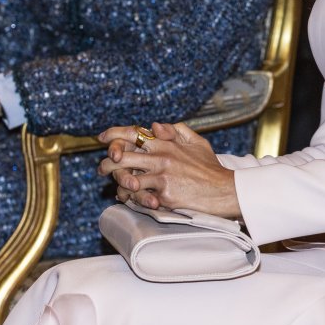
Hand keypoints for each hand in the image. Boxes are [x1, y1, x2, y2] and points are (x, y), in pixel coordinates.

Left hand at [98, 122, 240, 217]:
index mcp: (167, 142)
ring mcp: (162, 175)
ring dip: (117, 182)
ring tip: (115, 186)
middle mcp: (161, 156)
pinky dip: (131, 197)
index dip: (113, 133)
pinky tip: (129, 198)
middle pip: (122, 155)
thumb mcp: (197, 142)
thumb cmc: (210, 167)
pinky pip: (138, 196)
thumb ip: (176, 130)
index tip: (102, 137)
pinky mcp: (164, 194)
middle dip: (107, 162)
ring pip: (126, 177)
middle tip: (101, 168)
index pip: (133, 133)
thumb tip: (155, 126)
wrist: (224, 190)